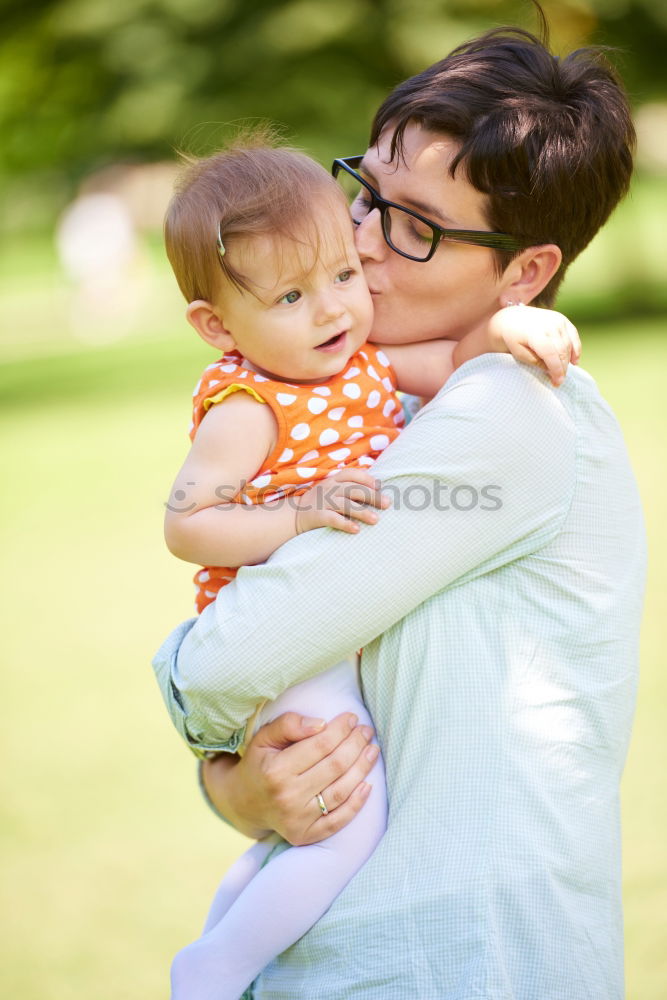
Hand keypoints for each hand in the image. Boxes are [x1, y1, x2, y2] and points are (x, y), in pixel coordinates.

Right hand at [201, 711, 379, 844]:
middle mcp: (287, 797)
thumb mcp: (264, 738)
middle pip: (334, 767)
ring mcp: (297, 819)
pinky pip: (337, 820)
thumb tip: (321, 724)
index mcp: (276, 770)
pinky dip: (356, 803)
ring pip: (340, 791)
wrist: (244, 802)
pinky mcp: (304, 836)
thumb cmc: (260, 763)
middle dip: (355, 745)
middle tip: (366, 731)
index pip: (320, 745)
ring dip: (362, 769)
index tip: (352, 718)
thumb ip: (289, 725)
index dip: (340, 730)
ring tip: (372, 750)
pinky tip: (368, 784)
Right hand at [295, 469, 389, 534]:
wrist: (294, 515)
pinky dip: (345, 524)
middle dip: (372, 496)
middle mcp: (329, 489)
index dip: (367, 479)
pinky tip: (357, 530)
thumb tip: (378, 488)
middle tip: (387, 504)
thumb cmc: (321, 502)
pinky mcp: (318, 516)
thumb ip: (350, 487)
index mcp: (334, 480)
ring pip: (345, 505)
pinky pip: (333, 519)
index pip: (352, 474)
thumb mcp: (332, 489)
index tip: (380, 486)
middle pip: (353, 489)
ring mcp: (323, 502)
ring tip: (376, 520)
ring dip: (362, 512)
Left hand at [490, 304, 581, 386]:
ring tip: (562, 373)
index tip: (557, 383)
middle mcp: (549, 324)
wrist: (512, 318)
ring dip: (568, 361)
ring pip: (568, 345)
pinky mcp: (562, 319)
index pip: (551, 355)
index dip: (556, 370)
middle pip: (562, 351)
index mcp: (536, 333)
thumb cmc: (513, 339)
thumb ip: (535, 362)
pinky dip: (576, 349)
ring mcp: (557, 320)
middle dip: (562, 368)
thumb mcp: (519, 353)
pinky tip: (574, 361)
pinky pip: (574, 335)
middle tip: (558, 381)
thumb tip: (551, 370)